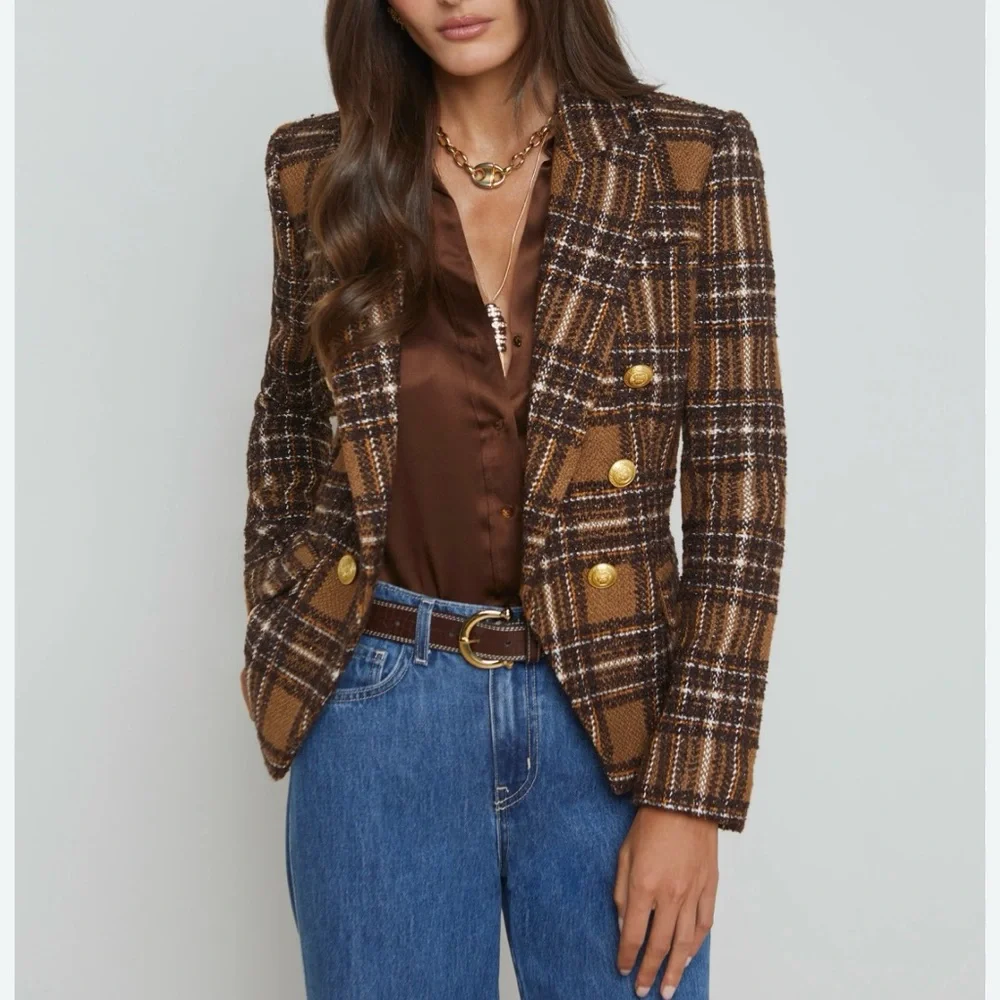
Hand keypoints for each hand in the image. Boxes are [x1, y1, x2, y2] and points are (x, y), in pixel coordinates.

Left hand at [613, 806, 717, 997]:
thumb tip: (625, 924)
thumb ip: (622, 892)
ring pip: (685, 942)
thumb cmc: (650, 823)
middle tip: (644, 990)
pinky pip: (705, 924)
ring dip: (675, 969)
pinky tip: (688, 957)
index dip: (627, 956)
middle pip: (659, 945)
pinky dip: (696, 945)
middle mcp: (670, 895)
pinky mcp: (710, 887)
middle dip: (650, 971)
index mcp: (644, 886)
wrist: (684, 801)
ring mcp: (693, 893)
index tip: (623, 969)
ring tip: (669, 988)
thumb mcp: (625, 854)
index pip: (634, 934)